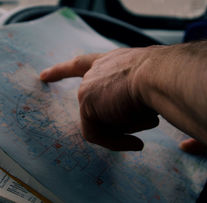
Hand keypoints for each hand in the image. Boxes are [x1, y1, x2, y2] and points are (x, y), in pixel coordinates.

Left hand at [40, 48, 158, 150]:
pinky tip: (137, 143)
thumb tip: (137, 113)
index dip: (62, 70)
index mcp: (112, 61)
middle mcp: (96, 71)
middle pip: (97, 105)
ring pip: (103, 121)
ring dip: (128, 127)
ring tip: (147, 119)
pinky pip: (97, 134)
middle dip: (121, 121)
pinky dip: (117, 142)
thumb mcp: (147, 81)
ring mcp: (88, 87)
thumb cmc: (163, 78)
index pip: (81, 64)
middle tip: (130, 134)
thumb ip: (134, 94)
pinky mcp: (86, 104)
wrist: (160, 75)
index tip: (43, 76)